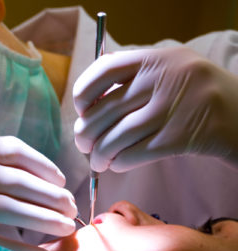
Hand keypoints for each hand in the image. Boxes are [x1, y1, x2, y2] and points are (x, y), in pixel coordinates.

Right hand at [0, 136, 76, 250]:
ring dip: (43, 220)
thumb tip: (47, 181)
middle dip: (51, 196)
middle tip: (70, 208)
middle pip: (18, 182)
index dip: (44, 165)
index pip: (14, 149)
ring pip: (10, 209)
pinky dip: (22, 249)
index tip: (61, 181)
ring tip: (65, 227)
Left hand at [73, 47, 237, 171]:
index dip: (84, 92)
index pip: (104, 70)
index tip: (81, 110)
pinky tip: (116, 165)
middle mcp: (162, 80)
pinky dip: (119, 163)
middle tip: (83, 145)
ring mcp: (171, 110)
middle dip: (86, 133)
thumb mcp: (169, 69)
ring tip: (96, 162)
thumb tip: (88, 108)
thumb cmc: (196, 94)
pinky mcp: (179, 138)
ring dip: (100, 154)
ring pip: (117, 137)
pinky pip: (135, 154)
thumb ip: (134, 78)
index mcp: (156, 58)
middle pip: (105, 110)